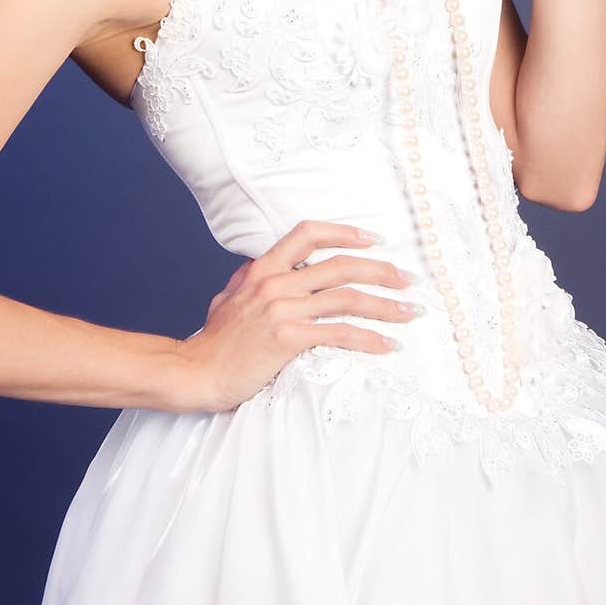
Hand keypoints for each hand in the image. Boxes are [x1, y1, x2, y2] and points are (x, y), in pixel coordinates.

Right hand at [177, 220, 423, 412]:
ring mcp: (282, 310)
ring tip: (410, 313)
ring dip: (385, 305)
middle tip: (408, 280)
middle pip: (340, 265)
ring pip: (347, 298)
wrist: (195, 372)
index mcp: (262, 270)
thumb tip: (258, 268)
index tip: (374, 239)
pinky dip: (369, 339)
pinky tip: (387, 346)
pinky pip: (340, 334)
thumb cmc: (213, 342)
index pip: (307, 234)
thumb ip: (248, 281)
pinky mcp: (288, 338)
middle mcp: (275, 283)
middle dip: (381, 270)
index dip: (344, 232)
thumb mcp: (228, 298)